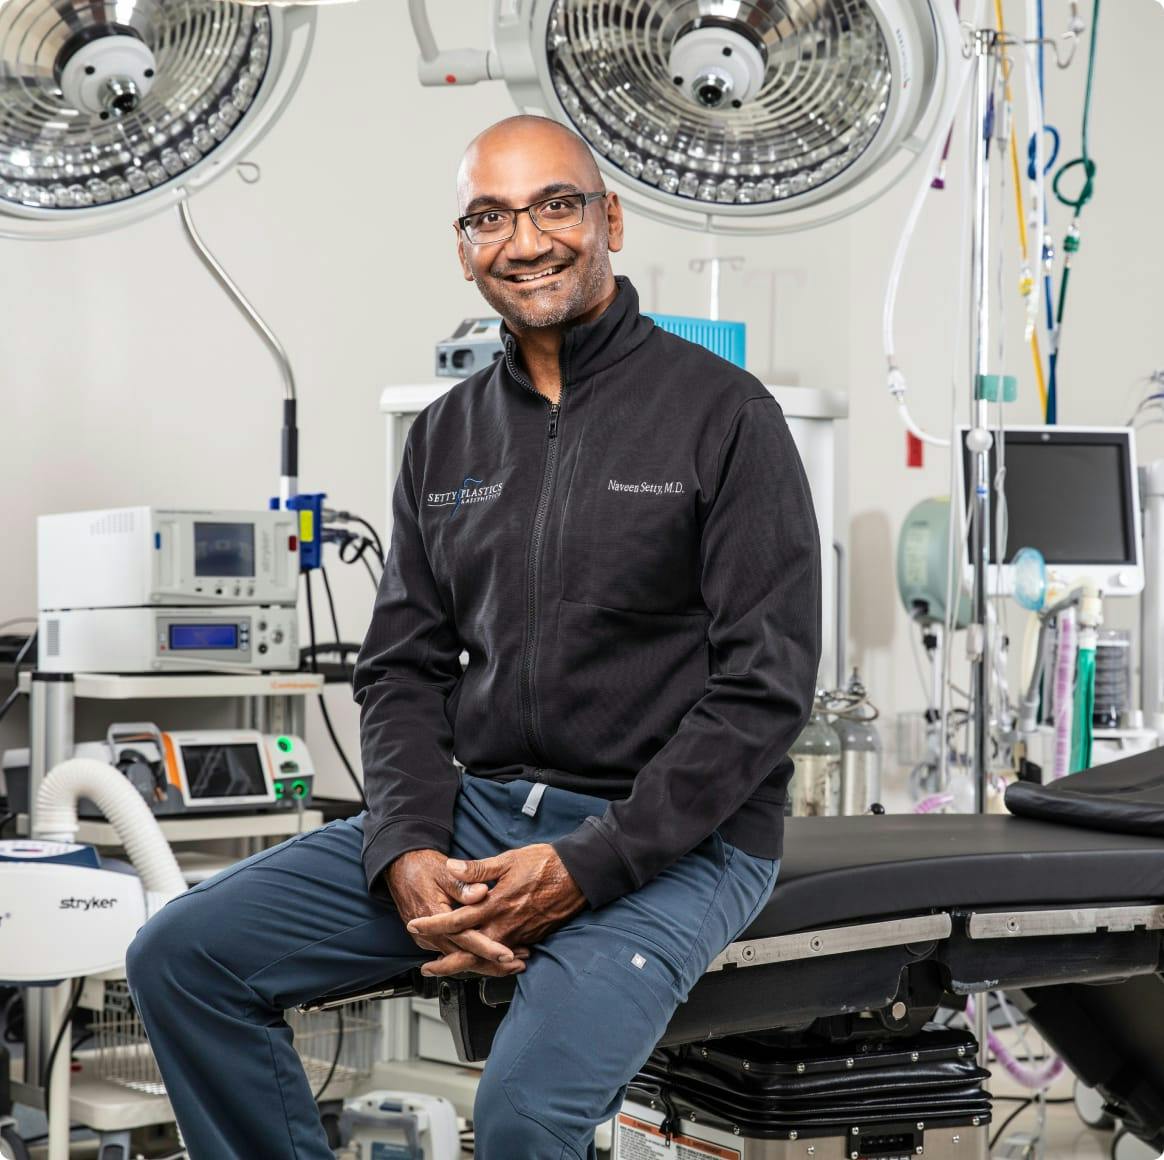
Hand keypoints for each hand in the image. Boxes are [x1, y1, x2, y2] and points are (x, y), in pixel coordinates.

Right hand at [386, 849, 526, 977]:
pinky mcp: (430, 940)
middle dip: (492, 964)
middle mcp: (429, 934)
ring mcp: (428, 940)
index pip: (465, 938)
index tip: (508, 954)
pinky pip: (454, 953)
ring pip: (460, 959)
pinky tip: (491, 958)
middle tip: (519, 964)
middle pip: (464, 957)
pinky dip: (473, 957)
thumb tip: (483, 893)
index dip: (487, 948)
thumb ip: (464, 884)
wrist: (401, 868)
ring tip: (513, 964)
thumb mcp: (445, 870)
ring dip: (485, 963)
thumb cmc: (424, 867)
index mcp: (434, 915)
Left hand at [406, 844, 584, 976]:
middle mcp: (506, 926)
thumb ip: (477, 870)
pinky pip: (505, 957)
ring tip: (451, 968)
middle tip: (428, 968)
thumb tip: (452, 868)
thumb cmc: (544, 863)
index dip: (433, 925)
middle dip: (446, 963)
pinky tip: (483, 963)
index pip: (456, 921)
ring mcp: (519, 936)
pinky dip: (490, 963)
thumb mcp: (507, 860)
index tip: (415, 925)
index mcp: (496, 905)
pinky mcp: (531, 938)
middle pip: (469, 953)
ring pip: (487, 960)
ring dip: (466, 965)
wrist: (578, 874)